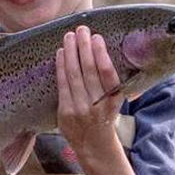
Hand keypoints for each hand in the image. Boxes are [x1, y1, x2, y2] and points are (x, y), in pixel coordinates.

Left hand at [55, 26, 123, 157]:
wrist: (95, 145)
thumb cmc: (104, 116)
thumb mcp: (114, 101)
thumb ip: (110, 81)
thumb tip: (100, 50)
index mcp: (114, 100)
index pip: (107, 73)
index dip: (101, 54)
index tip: (96, 37)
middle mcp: (98, 105)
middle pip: (89, 70)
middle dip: (84, 47)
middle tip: (81, 29)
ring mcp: (80, 110)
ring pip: (73, 75)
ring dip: (70, 53)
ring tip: (69, 36)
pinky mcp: (66, 113)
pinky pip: (62, 85)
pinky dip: (60, 67)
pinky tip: (60, 53)